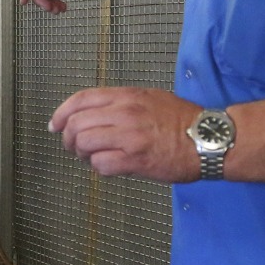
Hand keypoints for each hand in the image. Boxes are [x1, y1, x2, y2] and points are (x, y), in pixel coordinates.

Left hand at [50, 87, 201, 181]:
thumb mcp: (150, 98)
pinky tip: (110, 167)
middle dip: (68, 139)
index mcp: (126, 96)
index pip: (80, 100)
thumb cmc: (182, 120)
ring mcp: (129, 137)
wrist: (209, 139)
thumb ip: (120, 103)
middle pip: (76, 125)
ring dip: (82, 155)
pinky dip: (99, 168)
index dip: (61, 114)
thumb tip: (92, 114)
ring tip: (93, 157)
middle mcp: (124, 113)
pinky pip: (101, 165)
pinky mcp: (135, 160)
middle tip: (75, 148)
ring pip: (84, 144)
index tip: (55, 126)